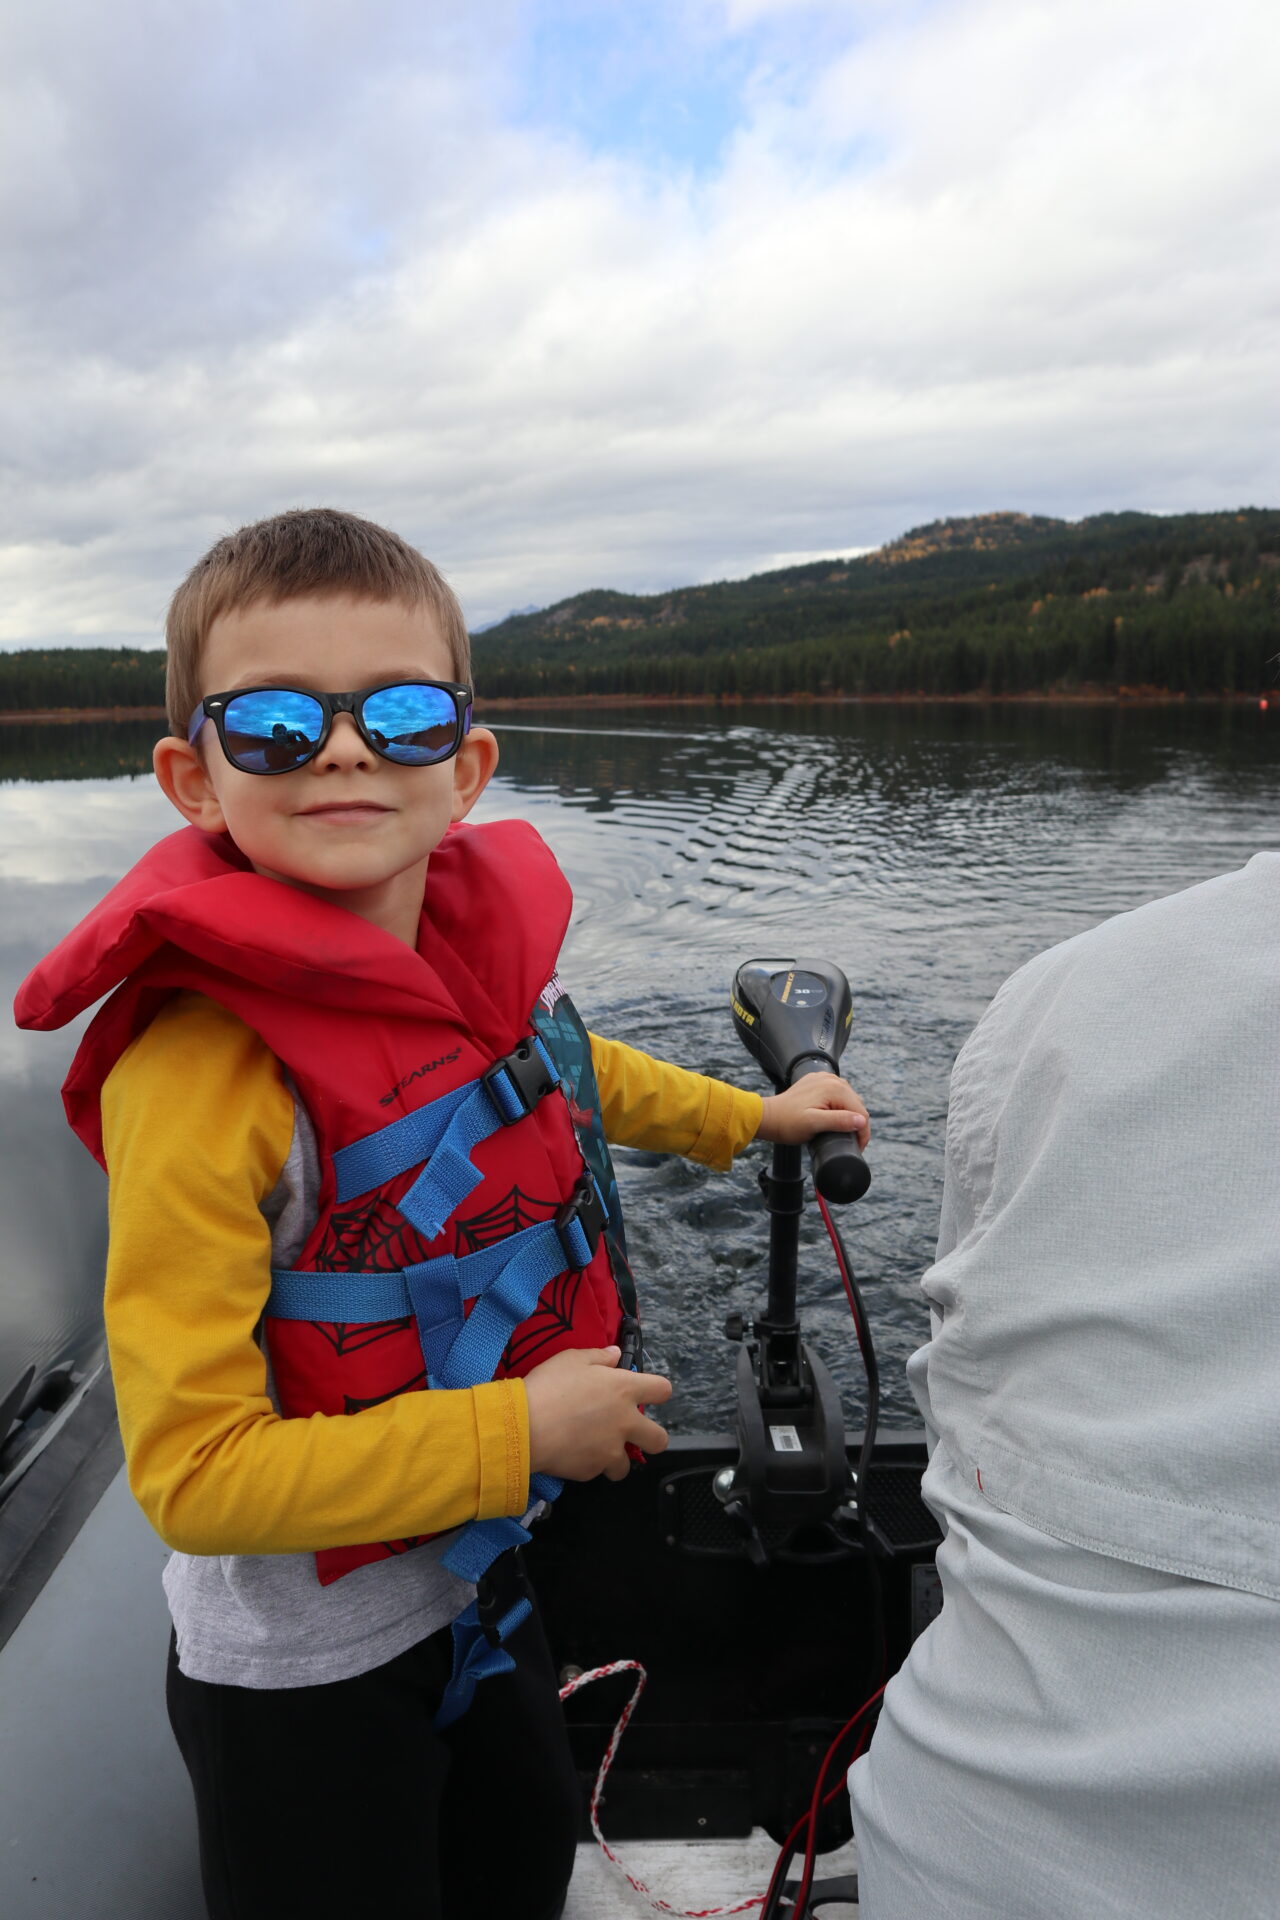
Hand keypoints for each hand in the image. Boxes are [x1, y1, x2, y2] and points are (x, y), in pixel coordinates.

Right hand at [524, 1346, 671, 1482]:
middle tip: (630, 1433)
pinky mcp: (592, 1471)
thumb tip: (615, 1355)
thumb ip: (599, 1357)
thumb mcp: (572, 1359)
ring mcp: (611, 1451)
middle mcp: (625, 1422)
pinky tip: (569, 1453)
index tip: (646, 1393)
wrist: (524, 1426)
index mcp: (624, 1390)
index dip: (657, 1391)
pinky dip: (587, 1465)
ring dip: (614, 1458)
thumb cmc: (549, 1385)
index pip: (662, 1390)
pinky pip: (596, 1471)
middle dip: (651, 1438)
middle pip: (659, 1439)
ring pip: (626, 1465)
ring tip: (593, 1448)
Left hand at [758, 1073, 869, 1148]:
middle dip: (858, 1124)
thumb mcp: (814, 1125)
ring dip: (850, 1115)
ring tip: (844, 1132)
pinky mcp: (818, 1082)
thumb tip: (862, 1121)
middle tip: (852, 1143)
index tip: (858, 1148)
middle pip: (857, 1105)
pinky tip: (835, 1118)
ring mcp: (825, 1079)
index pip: (861, 1112)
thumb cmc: (788, 1123)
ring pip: (849, 1099)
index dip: (863, 1132)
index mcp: (834, 1088)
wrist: (768, 1117)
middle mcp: (832, 1079)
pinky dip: (840, 1106)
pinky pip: (838, 1094)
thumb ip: (839, 1121)